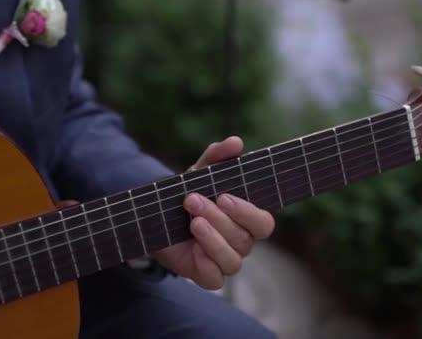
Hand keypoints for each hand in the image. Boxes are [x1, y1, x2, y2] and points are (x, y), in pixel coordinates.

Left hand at [153, 136, 274, 289]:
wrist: (157, 217)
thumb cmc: (189, 194)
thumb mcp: (199, 172)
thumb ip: (217, 156)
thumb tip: (236, 142)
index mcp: (247, 219)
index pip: (264, 223)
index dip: (248, 212)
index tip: (224, 196)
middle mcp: (241, 241)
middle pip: (245, 239)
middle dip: (220, 219)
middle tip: (193, 200)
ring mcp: (225, 260)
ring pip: (232, 259)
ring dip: (212, 238)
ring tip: (192, 221)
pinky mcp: (207, 275)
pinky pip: (215, 278)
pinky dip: (205, 262)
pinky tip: (192, 247)